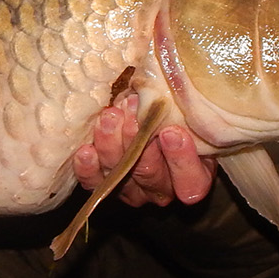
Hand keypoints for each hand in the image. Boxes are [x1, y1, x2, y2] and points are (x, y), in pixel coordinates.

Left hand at [72, 94, 214, 207]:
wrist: (146, 118)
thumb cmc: (175, 115)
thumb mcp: (188, 114)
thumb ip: (185, 110)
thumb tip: (172, 88)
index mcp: (192, 178)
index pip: (191, 182)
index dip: (181, 161)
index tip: (171, 131)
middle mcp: (162, 189)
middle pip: (150, 174)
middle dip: (139, 140)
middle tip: (133, 110)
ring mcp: (131, 190)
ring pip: (119, 175)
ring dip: (112, 145)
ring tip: (110, 117)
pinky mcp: (104, 185)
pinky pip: (94, 181)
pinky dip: (88, 167)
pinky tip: (86, 150)